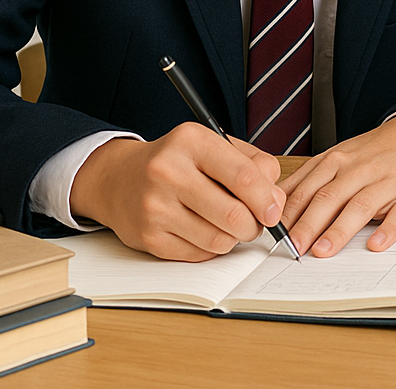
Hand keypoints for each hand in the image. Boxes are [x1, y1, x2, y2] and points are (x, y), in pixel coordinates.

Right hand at [69, 122, 284, 260]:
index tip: (274, 210)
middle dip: (254, 225)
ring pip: (217, 239)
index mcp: (191, 141)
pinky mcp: (148, 237)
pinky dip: (212, 248)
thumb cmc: (179, 161)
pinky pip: (197, 254)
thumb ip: (255, 164)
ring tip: (232, 226)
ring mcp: (155, 206)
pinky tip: (206, 231)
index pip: (243, 176)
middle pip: (233, 214)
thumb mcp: (216, 146)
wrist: (119, 179)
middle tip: (256, 223)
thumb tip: (276, 200)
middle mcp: (168, 171)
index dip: (266, 199)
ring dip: (234, 239)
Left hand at [278, 114, 395, 257]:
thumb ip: (309, 179)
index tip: (273, 236)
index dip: (289, 213)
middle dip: (308, 224)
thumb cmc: (375, 154)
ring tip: (323, 251)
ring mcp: (388, 181)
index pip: (307, 188)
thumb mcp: (339, 157)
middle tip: (293, 248)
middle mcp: (361, 169)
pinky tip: (376, 245)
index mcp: (338, 161)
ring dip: (340, 229)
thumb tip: (273, 206)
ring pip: (361, 205)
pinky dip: (388, 229)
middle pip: (330, 197)